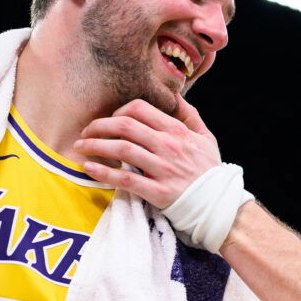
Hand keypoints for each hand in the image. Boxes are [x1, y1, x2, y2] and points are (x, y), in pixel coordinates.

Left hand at [74, 96, 222, 208]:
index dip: (118, 111)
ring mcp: (162, 169)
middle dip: (99, 126)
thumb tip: (175, 95)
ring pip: (122, 149)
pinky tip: (90, 168)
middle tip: (86, 132)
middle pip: (125, 126)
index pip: (139, 109)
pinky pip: (125, 179)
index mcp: (177, 130)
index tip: (109, 119)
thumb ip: (190, 115)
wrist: (219, 205)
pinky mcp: (157, 191)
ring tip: (81, 147)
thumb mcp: (206, 138)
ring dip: (95, 146)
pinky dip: (104, 172)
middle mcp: (168, 146)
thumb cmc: (210, 171)